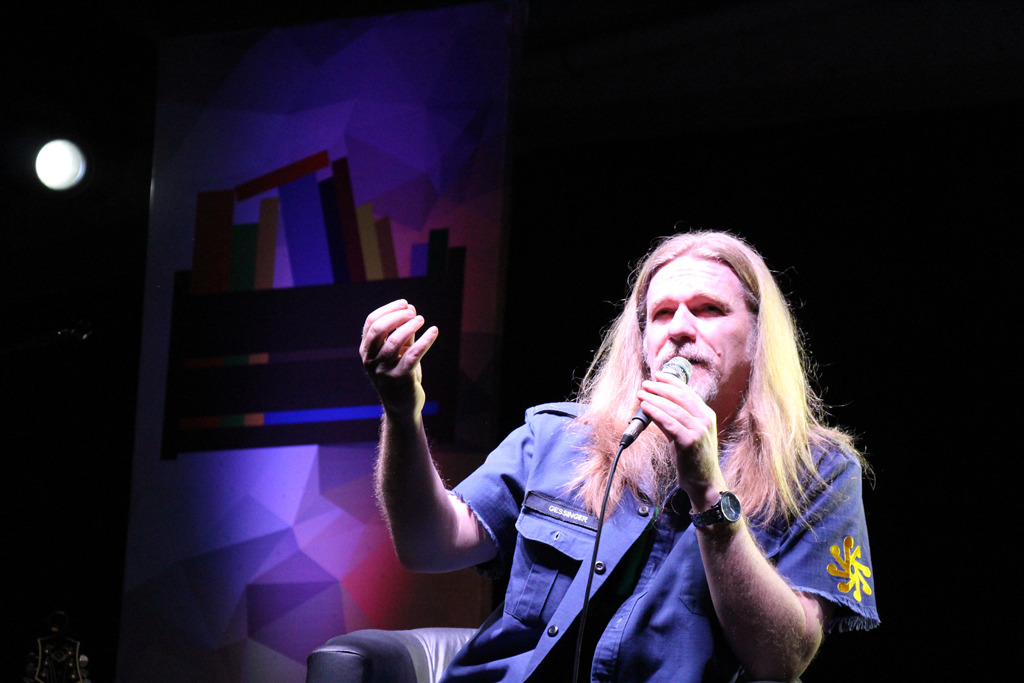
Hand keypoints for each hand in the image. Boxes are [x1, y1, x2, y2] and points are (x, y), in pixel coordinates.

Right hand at [360, 299, 438, 417]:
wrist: (402, 406)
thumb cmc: (400, 375)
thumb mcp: (400, 352)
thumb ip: (404, 332)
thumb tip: (411, 308)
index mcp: (367, 350)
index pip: (371, 322)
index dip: (389, 310)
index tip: (405, 304)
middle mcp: (371, 360)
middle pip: (378, 329)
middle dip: (397, 316)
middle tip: (413, 312)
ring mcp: (383, 370)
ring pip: (395, 342)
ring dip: (410, 326)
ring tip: (422, 320)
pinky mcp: (399, 379)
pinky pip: (413, 356)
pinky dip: (425, 341)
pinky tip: (434, 331)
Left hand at [637, 370, 725, 507]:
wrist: (704, 482)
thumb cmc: (693, 458)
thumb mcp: (685, 433)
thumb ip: (674, 418)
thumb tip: (655, 404)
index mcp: (706, 414)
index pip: (687, 392)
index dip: (672, 381)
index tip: (658, 375)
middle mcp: (705, 420)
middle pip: (680, 397)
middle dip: (660, 388)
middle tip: (645, 384)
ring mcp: (699, 430)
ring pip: (673, 409)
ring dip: (655, 399)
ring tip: (641, 395)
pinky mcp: (690, 442)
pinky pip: (670, 423)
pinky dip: (656, 413)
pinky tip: (646, 408)